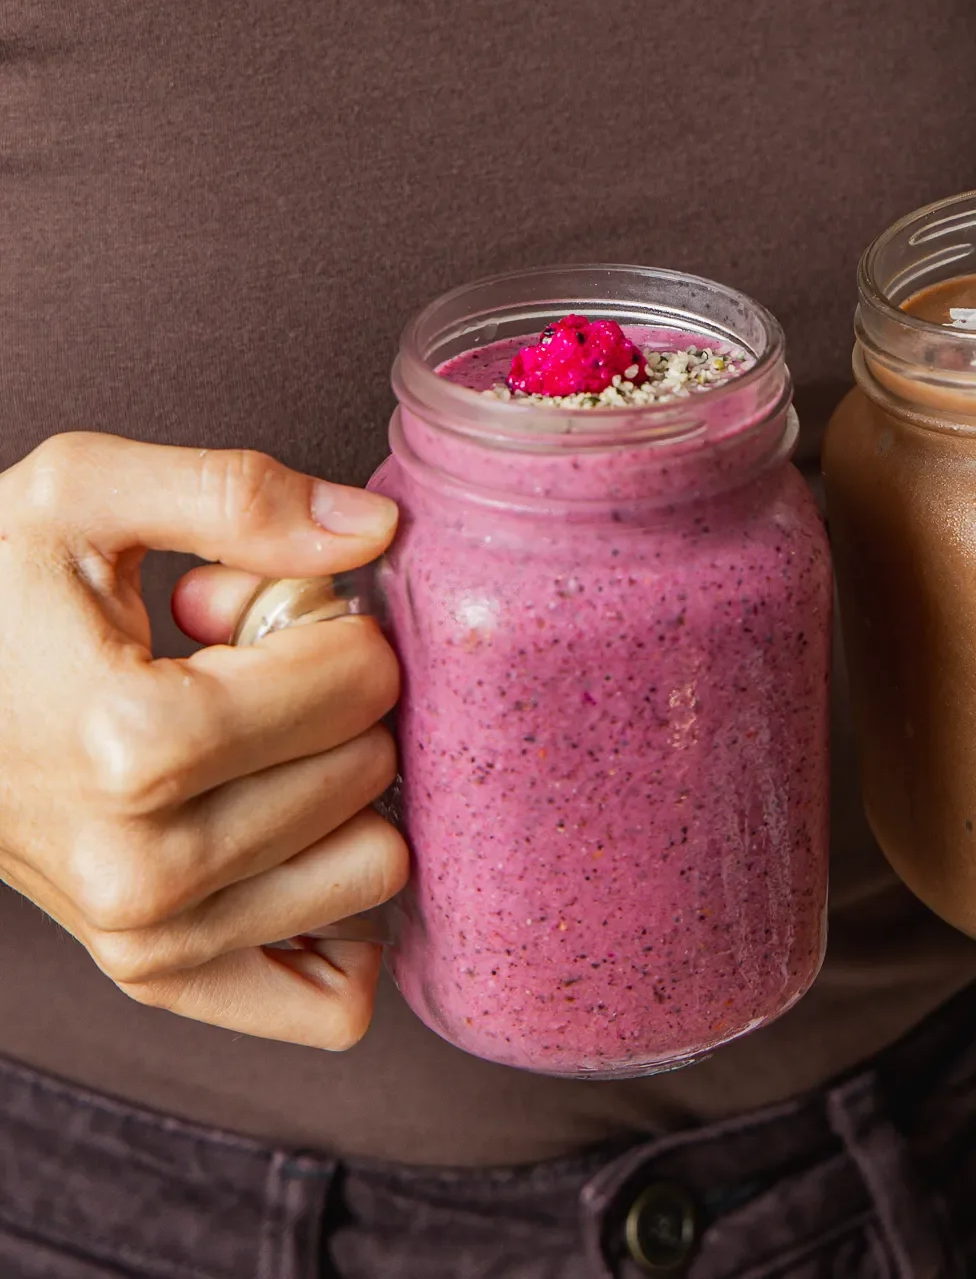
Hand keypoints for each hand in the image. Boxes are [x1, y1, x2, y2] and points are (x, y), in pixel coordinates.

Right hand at [0, 434, 407, 1048]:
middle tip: (239, 674)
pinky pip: (332, 998)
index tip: (254, 609)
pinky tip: (286, 834)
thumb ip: (235, 495)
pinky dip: (336, 911)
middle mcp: (142, 867)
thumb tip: (372, 531)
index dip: (332, 621)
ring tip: (240, 746)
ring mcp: (151, 941)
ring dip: (336, 795)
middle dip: (332, 702)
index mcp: (132, 742)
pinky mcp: (160, 982)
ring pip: (374, 869)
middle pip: (371, 767)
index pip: (360, 681)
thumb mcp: (83, 494)